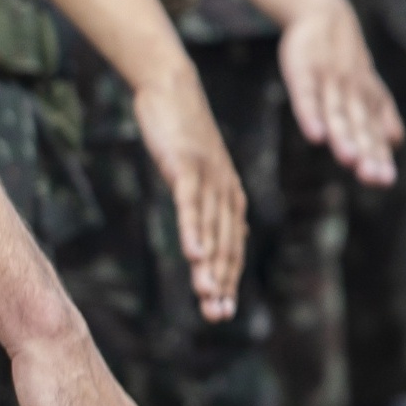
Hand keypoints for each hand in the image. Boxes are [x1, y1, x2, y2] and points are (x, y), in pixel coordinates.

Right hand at [129, 64, 246, 321]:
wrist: (172, 90)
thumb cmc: (183, 135)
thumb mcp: (198, 176)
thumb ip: (208, 207)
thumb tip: (221, 240)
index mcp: (230, 196)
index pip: (233, 246)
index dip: (229, 279)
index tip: (223, 312)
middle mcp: (226, 189)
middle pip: (226, 243)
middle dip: (223, 281)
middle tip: (219, 315)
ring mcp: (209, 177)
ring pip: (213, 228)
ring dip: (210, 263)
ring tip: (208, 295)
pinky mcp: (188, 164)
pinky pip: (191, 202)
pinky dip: (193, 229)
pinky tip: (192, 254)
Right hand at [276, 0, 401, 186]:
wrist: (323, 13)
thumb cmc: (343, 57)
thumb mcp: (364, 83)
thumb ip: (379, 112)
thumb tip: (397, 141)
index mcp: (364, 99)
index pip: (371, 132)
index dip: (378, 156)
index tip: (385, 182)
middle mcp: (351, 93)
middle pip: (358, 127)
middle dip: (367, 153)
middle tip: (376, 179)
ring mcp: (328, 82)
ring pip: (336, 114)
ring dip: (343, 137)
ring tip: (349, 161)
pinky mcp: (304, 72)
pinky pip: (306, 96)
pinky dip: (311, 115)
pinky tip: (314, 136)